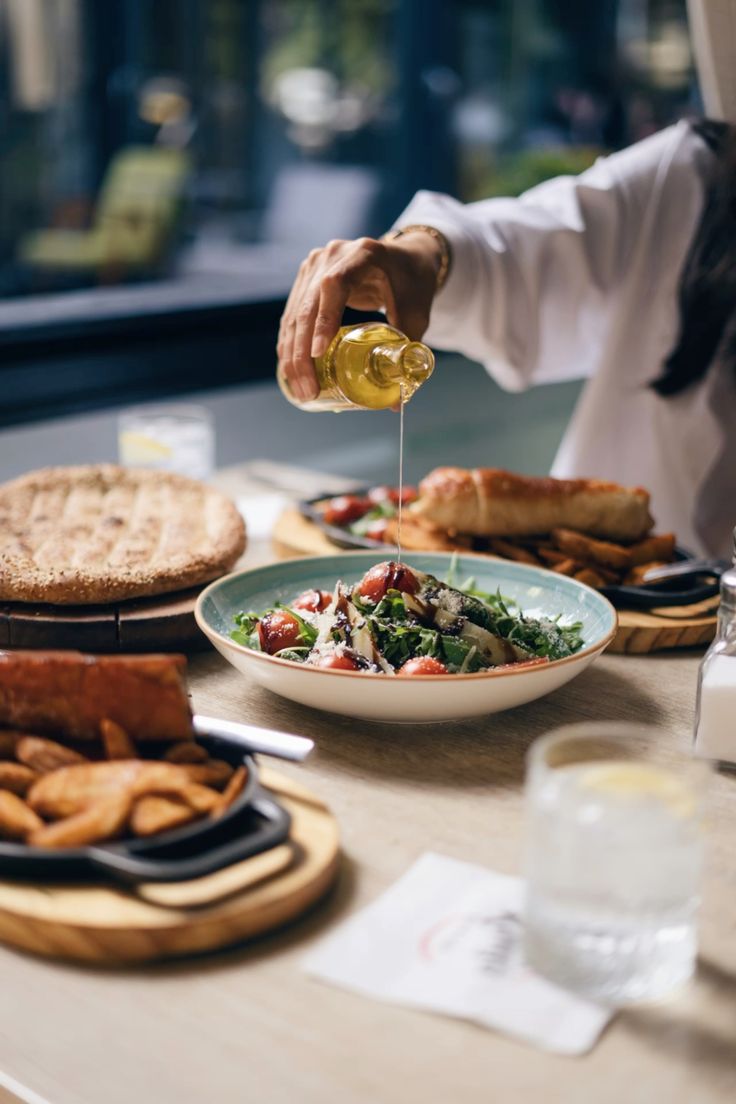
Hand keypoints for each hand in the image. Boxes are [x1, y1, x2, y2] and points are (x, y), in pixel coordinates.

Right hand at [277, 233, 441, 400]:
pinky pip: (292, 315)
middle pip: (308, 307)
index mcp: (362, 255)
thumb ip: (409, 351)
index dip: (324, 320)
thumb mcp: (417, 314)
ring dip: (292, 356)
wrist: (405, 257)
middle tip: (309, 389)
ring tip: (301, 389)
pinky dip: (290, 344)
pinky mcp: (306, 278)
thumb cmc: (413, 284)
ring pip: (294, 315)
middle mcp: (332, 256)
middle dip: (303, 354)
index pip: (335, 286)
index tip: (319, 353)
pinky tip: (290, 369)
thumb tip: (396, 403)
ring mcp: (315, 265)